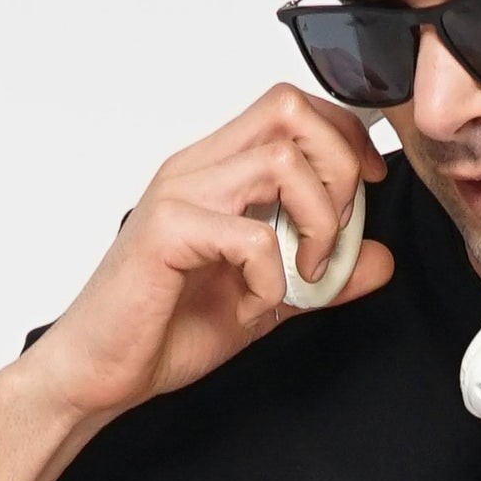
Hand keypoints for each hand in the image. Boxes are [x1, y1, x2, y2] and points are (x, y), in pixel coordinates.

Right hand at [30, 84, 394, 421]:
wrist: (99, 372)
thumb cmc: (164, 329)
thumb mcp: (267, 300)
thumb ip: (322, 277)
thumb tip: (381, 259)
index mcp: (216, 170)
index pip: (291, 109)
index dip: (343, 137)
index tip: (365, 188)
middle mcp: (196, 168)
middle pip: (290, 110)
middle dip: (339, 167)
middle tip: (334, 234)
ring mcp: (178, 194)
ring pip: (279, 160)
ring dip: (315, 219)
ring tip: (305, 271)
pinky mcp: (166, 231)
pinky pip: (250, 234)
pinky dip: (272, 274)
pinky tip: (255, 302)